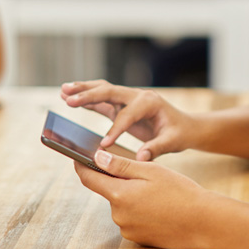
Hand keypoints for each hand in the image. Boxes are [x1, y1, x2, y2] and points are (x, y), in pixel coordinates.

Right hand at [60, 80, 193, 159]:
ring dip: (83, 90)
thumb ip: (156, 148)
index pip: (128, 115)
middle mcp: (138, 96)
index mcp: (150, 103)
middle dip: (90, 96)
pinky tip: (69, 97)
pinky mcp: (122, 105)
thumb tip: (141, 158)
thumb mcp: (172, 142)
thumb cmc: (179, 133)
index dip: (116, 130)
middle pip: (110, 92)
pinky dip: (86, 98)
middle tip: (69, 100)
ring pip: (103, 90)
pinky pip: (102, 99)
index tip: (103, 145)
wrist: (185, 126)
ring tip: (63, 91)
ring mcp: (128, 99)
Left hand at [75, 150, 212, 248]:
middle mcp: (118, 215)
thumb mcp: (152, 171)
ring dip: (133, 198)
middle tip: (147, 176)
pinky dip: (142, 212)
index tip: (77, 157)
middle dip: (121, 182)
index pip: (89, 178)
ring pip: (122, 206)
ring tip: (160, 195)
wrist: (204, 222)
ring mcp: (127, 229)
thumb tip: (96, 157)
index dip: (82, 166)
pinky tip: (162, 210)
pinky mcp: (137, 239)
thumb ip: (121, 165)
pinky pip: (132, 220)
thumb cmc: (181, 192)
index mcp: (119, 194)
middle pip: (110, 192)